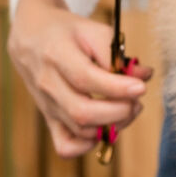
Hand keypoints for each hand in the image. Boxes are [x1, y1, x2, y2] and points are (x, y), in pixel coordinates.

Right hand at [8, 0, 155, 157]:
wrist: (31, 37)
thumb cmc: (66, 32)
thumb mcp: (91, 29)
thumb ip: (117, 53)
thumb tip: (144, 76)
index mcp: (56, 55)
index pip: (85, 78)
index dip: (116, 87)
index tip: (140, 87)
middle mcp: (47, 84)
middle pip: (82, 112)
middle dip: (118, 112)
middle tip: (136, 101)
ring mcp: (46, 105)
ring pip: (80, 130)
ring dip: (112, 126)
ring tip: (127, 109)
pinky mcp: (49, 119)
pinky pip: (65, 147)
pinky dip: (88, 146)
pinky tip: (103, 128)